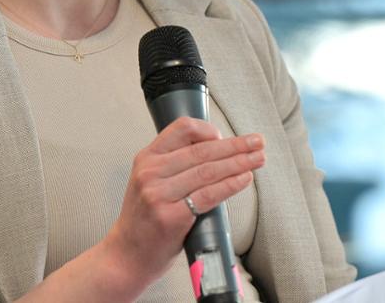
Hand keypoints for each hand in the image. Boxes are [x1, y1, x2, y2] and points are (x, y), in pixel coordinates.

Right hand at [103, 117, 265, 287]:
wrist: (126, 255)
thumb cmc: (143, 219)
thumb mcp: (148, 181)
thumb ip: (173, 165)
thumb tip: (216, 152)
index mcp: (146, 158)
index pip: (181, 129)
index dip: (209, 129)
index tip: (227, 137)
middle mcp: (151, 172)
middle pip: (202, 150)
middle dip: (235, 145)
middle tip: (257, 142)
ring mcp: (159, 194)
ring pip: (208, 171)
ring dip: (239, 163)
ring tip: (258, 159)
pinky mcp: (170, 217)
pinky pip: (209, 195)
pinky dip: (231, 184)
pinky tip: (245, 179)